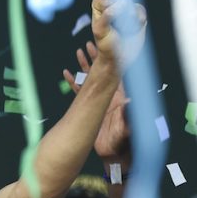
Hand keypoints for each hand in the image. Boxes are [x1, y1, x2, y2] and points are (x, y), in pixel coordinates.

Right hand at [64, 41, 130, 162]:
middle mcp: (110, 94)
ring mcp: (99, 100)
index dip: (113, 59)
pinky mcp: (90, 108)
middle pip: (103, 71)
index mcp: (121, 96)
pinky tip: (66, 73)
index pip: (117, 72)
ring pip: (91, 78)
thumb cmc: (123, 142)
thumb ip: (129, 116)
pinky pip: (79, 91)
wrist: (114, 155)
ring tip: (78, 51)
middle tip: (89, 43)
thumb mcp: (128, 128)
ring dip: (85, 65)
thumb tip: (130, 103)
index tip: (106, 46)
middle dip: (96, 56)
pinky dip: (74, 81)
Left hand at [91, 0, 146, 67]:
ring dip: (128, 14)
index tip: (108, 12)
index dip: (104, 3)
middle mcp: (111, 8)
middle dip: (117, 9)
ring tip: (126, 28)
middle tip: (118, 23)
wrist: (121, 57)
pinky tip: (136, 27)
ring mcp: (125, 11)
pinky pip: (140, 9)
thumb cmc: (106, 46)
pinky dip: (139, 17)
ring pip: (129, 3)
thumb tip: (121, 3)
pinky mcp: (137, 15)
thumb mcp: (101, 31)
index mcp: (98, 12)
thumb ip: (106, 16)